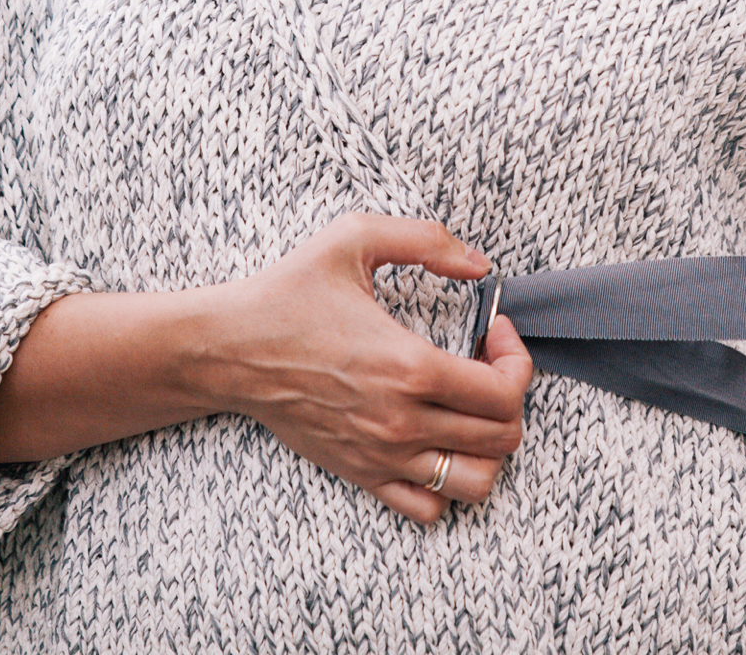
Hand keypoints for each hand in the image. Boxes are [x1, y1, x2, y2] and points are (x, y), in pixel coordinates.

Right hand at [207, 213, 534, 524]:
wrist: (228, 351)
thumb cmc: (287, 294)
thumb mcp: (354, 238)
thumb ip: (426, 240)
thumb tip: (480, 266)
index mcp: (410, 366)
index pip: (506, 392)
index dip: (517, 359)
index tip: (494, 329)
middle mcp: (402, 420)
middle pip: (502, 437)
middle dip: (510, 396)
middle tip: (484, 362)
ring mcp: (383, 454)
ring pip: (475, 481)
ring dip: (488, 446)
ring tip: (468, 408)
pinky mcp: (362, 473)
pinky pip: (429, 508)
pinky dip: (447, 482)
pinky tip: (434, 439)